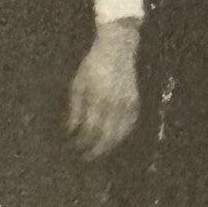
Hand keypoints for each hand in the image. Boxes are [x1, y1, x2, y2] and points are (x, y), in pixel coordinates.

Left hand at [66, 19, 139, 159]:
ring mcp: (128, 103)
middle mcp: (114, 103)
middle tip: (86, 158)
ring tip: (98, 152)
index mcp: (98, 98)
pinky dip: (122, 135)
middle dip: (96, 149)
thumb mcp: (78, 83)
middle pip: (106, 135)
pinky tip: (114, 139)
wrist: (117, 48)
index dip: (82, 141)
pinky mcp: (136, 102)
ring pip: (120, 133)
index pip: (90, 128)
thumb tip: (71, 130)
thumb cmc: (92, 65)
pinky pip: (130, 125)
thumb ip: (75, 108)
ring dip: (109, 146)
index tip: (74, 148)